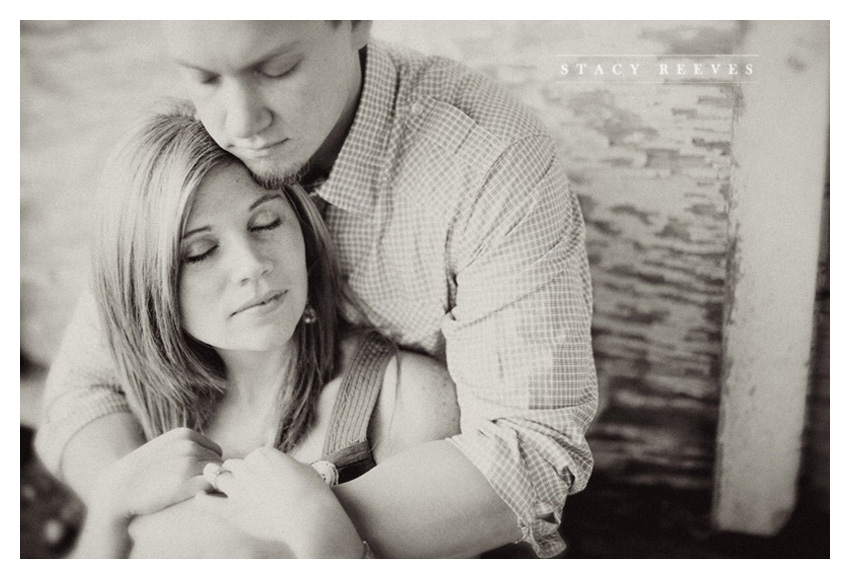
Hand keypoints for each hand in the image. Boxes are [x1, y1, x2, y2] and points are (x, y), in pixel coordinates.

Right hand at [91, 427, 221, 522]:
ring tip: (187, 492)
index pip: (215, 450)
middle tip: (189, 487)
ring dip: (208, 485)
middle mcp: (188, 446)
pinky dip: (206, 493)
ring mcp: (187, 464)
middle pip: (218, 462)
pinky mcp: (184, 484)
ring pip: (216, 475)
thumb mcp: (166, 448)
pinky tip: (190, 499)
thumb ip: (189, 447)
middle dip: (208, 475)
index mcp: (184, 434)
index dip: (207, 465)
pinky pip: (211, 486)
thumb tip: (219, 458)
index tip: (192, 476)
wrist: (118, 489)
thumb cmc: (145, 472)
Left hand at [194, 447, 362, 557]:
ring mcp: (238, 488)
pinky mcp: (233, 510)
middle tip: (240, 483)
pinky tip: (200, 497)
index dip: (254, 467)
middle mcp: (247, 467)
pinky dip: (202, 499)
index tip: (260, 477)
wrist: (309, 515)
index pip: (251, 457)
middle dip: (235, 473)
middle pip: (232, 465)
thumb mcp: (302, 468)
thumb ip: (286, 466)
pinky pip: (208, 502)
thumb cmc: (312, 492)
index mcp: (264, 454)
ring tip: (216, 486)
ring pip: (218, 477)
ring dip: (217, 480)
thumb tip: (285, 468)